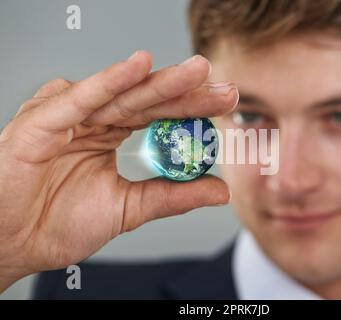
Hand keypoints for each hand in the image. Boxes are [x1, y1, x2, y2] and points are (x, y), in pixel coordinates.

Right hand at [0, 51, 237, 291]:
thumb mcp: (130, 208)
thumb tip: (219, 190)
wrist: (15, 245)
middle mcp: (93, 119)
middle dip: (187, 92)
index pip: (159, 114)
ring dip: (160, 81)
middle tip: (224, 87)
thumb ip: (172, 195)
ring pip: (121, 95)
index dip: (193, 108)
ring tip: (197, 72)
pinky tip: (138, 66)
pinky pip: (80, 99)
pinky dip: (109, 82)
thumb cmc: (59, 223)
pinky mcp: (43, 120)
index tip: (226, 103)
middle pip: (146, 100)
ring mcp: (69, 116)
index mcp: (110, 134)